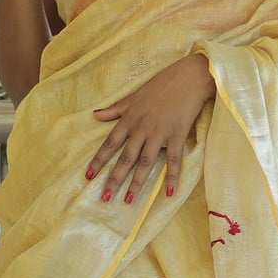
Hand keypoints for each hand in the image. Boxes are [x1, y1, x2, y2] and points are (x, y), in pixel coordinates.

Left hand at [88, 54, 215, 203]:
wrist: (188, 77)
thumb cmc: (161, 85)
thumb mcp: (134, 96)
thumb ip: (115, 109)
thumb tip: (95, 114)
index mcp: (129, 119)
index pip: (110, 144)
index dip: (99, 160)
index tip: (88, 176)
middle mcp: (141, 129)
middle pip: (125, 158)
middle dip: (114, 178)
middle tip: (104, 197)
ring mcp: (160, 133)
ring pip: (145, 162)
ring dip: (137, 182)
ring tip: (128, 199)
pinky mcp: (178, 135)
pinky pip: (174, 159)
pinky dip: (172, 176)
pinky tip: (169, 192)